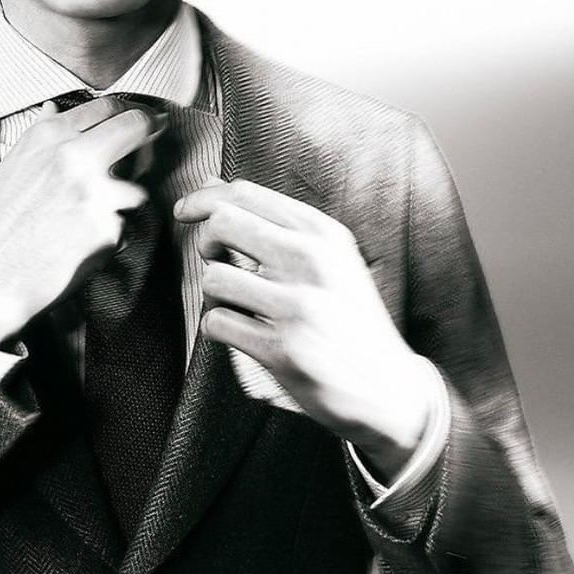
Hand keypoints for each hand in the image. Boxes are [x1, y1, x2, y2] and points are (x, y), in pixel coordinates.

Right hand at [0, 97, 161, 350]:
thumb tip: (53, 107)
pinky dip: (108, 237)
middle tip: (154, 139)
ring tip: (97, 218)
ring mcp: (95, 193)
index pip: (107, 107)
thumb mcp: (11, 167)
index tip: (138, 121)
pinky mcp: (108, 230)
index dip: (128, 112)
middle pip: (137, 127)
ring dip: (125, 203)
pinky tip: (80, 245)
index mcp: (49, 137)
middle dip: (150, 132)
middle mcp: (75, 157)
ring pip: (137, 187)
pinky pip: (122, 228)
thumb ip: (40, 135)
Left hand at [175, 179, 431, 479]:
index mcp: (323, 234)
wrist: (388, 388)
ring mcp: (297, 306)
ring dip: (214, 293)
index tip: (186, 211)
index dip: (204, 198)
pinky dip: (219, 327)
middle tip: (214, 258)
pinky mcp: (282, 349)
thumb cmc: (348, 317)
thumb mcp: (325, 258)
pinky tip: (244, 332)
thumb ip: (269, 220)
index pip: (245, 194)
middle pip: (221, 224)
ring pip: (214, 278)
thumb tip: (209, 185)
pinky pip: (217, 322)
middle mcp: (311, 262)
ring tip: (239, 304)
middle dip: (205, 242)